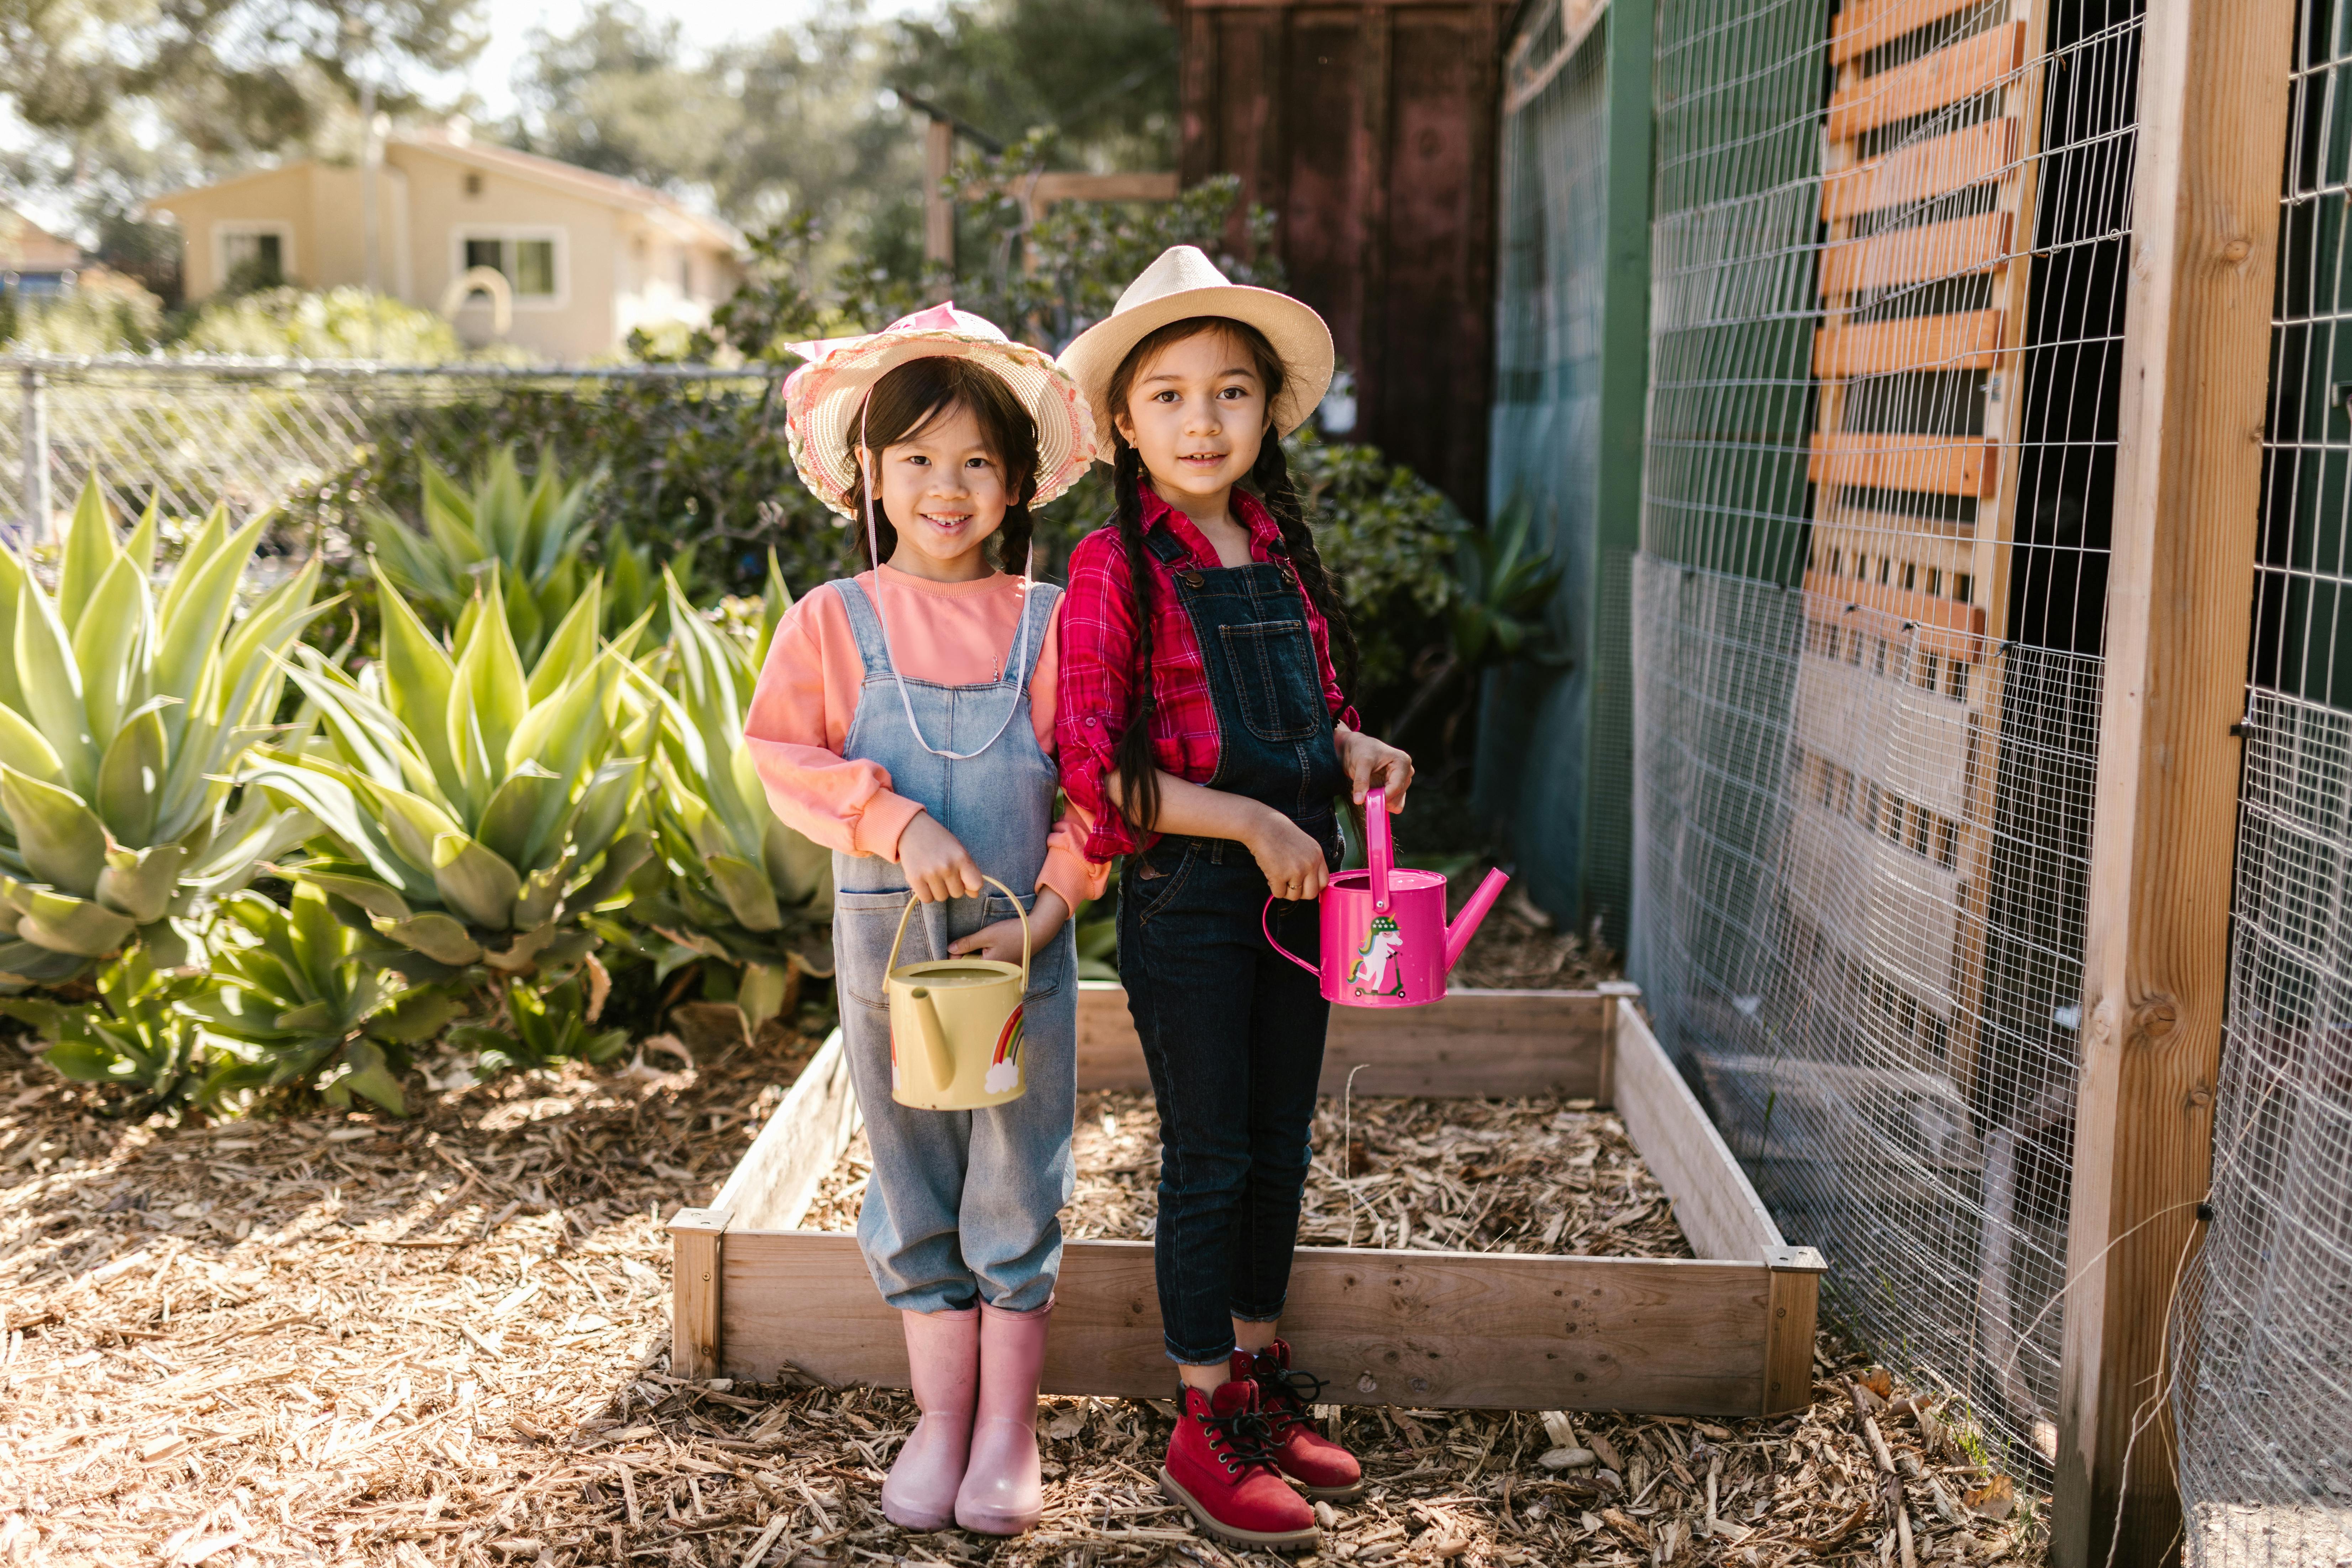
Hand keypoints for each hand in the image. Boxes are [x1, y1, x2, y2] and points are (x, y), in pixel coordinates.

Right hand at [896, 811, 982, 903]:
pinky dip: (926, 893)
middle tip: (942, 872)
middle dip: (951, 886)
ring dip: (938, 890)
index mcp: (961, 857)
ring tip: (932, 874)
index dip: (970, 885)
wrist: (912, 829)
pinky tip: (923, 880)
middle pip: (957, 893)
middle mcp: (947, 866)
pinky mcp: (915, 879)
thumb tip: (974, 894)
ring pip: (942, 897)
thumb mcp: (957, 850)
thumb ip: (968, 871)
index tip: (962, 879)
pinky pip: (927, 899)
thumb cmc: (938, 841)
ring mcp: (931, 873)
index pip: (976, 884)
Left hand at [948, 889, 1068, 964]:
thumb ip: (968, 943)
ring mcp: (1002, 972)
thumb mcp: (987, 935)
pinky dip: (986, 957)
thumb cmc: (1013, 933)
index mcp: (988, 968)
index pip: (963, 968)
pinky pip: (990, 965)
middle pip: (971, 968)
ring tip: (977, 946)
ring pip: (981, 966)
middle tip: (962, 945)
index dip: (955, 958)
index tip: (952, 948)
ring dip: (975, 957)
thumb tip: (950, 949)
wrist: (1038, 932)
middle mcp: (995, 974)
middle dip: (964, 957)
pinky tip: (988, 949)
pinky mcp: (1007, 968)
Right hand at [1246, 806, 1329, 903]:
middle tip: (1289, 884)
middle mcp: (1310, 864)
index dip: (1313, 887)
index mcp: (1317, 855)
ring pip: (1294, 896)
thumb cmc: (1279, 833)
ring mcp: (1296, 871)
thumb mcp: (1304, 844)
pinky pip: (1279, 894)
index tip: (1304, 885)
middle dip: (1299, 893)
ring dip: (1285, 890)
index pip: (1324, 882)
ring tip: (1278, 876)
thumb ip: (1310, 861)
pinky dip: (1273, 887)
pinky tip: (1270, 874)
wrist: (1261, 825)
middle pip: (1311, 894)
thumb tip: (1309, 883)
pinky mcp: (1279, 876)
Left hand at [1335, 725, 1414, 812]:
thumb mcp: (1361, 762)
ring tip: (1369, 790)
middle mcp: (1407, 773)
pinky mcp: (1396, 789)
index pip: (1396, 787)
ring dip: (1381, 801)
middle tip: (1365, 792)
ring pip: (1396, 804)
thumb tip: (1359, 800)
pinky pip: (1392, 804)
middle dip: (1381, 799)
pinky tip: (1373, 793)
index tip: (1367, 800)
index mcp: (1402, 762)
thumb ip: (1361, 781)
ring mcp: (1402, 782)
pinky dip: (1382, 802)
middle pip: (1397, 797)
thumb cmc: (1362, 750)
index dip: (1382, 797)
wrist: (1358, 750)